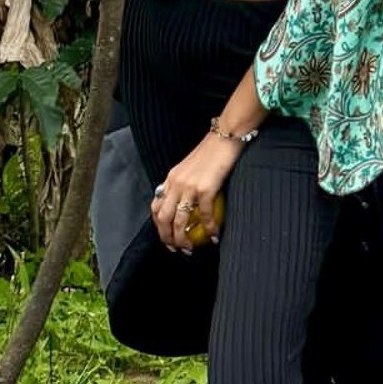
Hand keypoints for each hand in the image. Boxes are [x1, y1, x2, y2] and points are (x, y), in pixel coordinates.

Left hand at [151, 133, 238, 253]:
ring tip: (191, 248)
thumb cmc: (212, 150)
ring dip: (183, 239)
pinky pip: (205, 215)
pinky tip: (214, 234)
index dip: (159, 226)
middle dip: (167, 238)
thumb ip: (184, 183)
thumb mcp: (190, 167)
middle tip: (176, 248)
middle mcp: (176, 183)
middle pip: (163, 218)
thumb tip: (185, 204)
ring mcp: (189, 186)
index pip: (156, 206)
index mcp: (171, 178)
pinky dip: (209, 228)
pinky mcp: (205, 189)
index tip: (167, 237)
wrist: (226, 134)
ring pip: (179, 221)